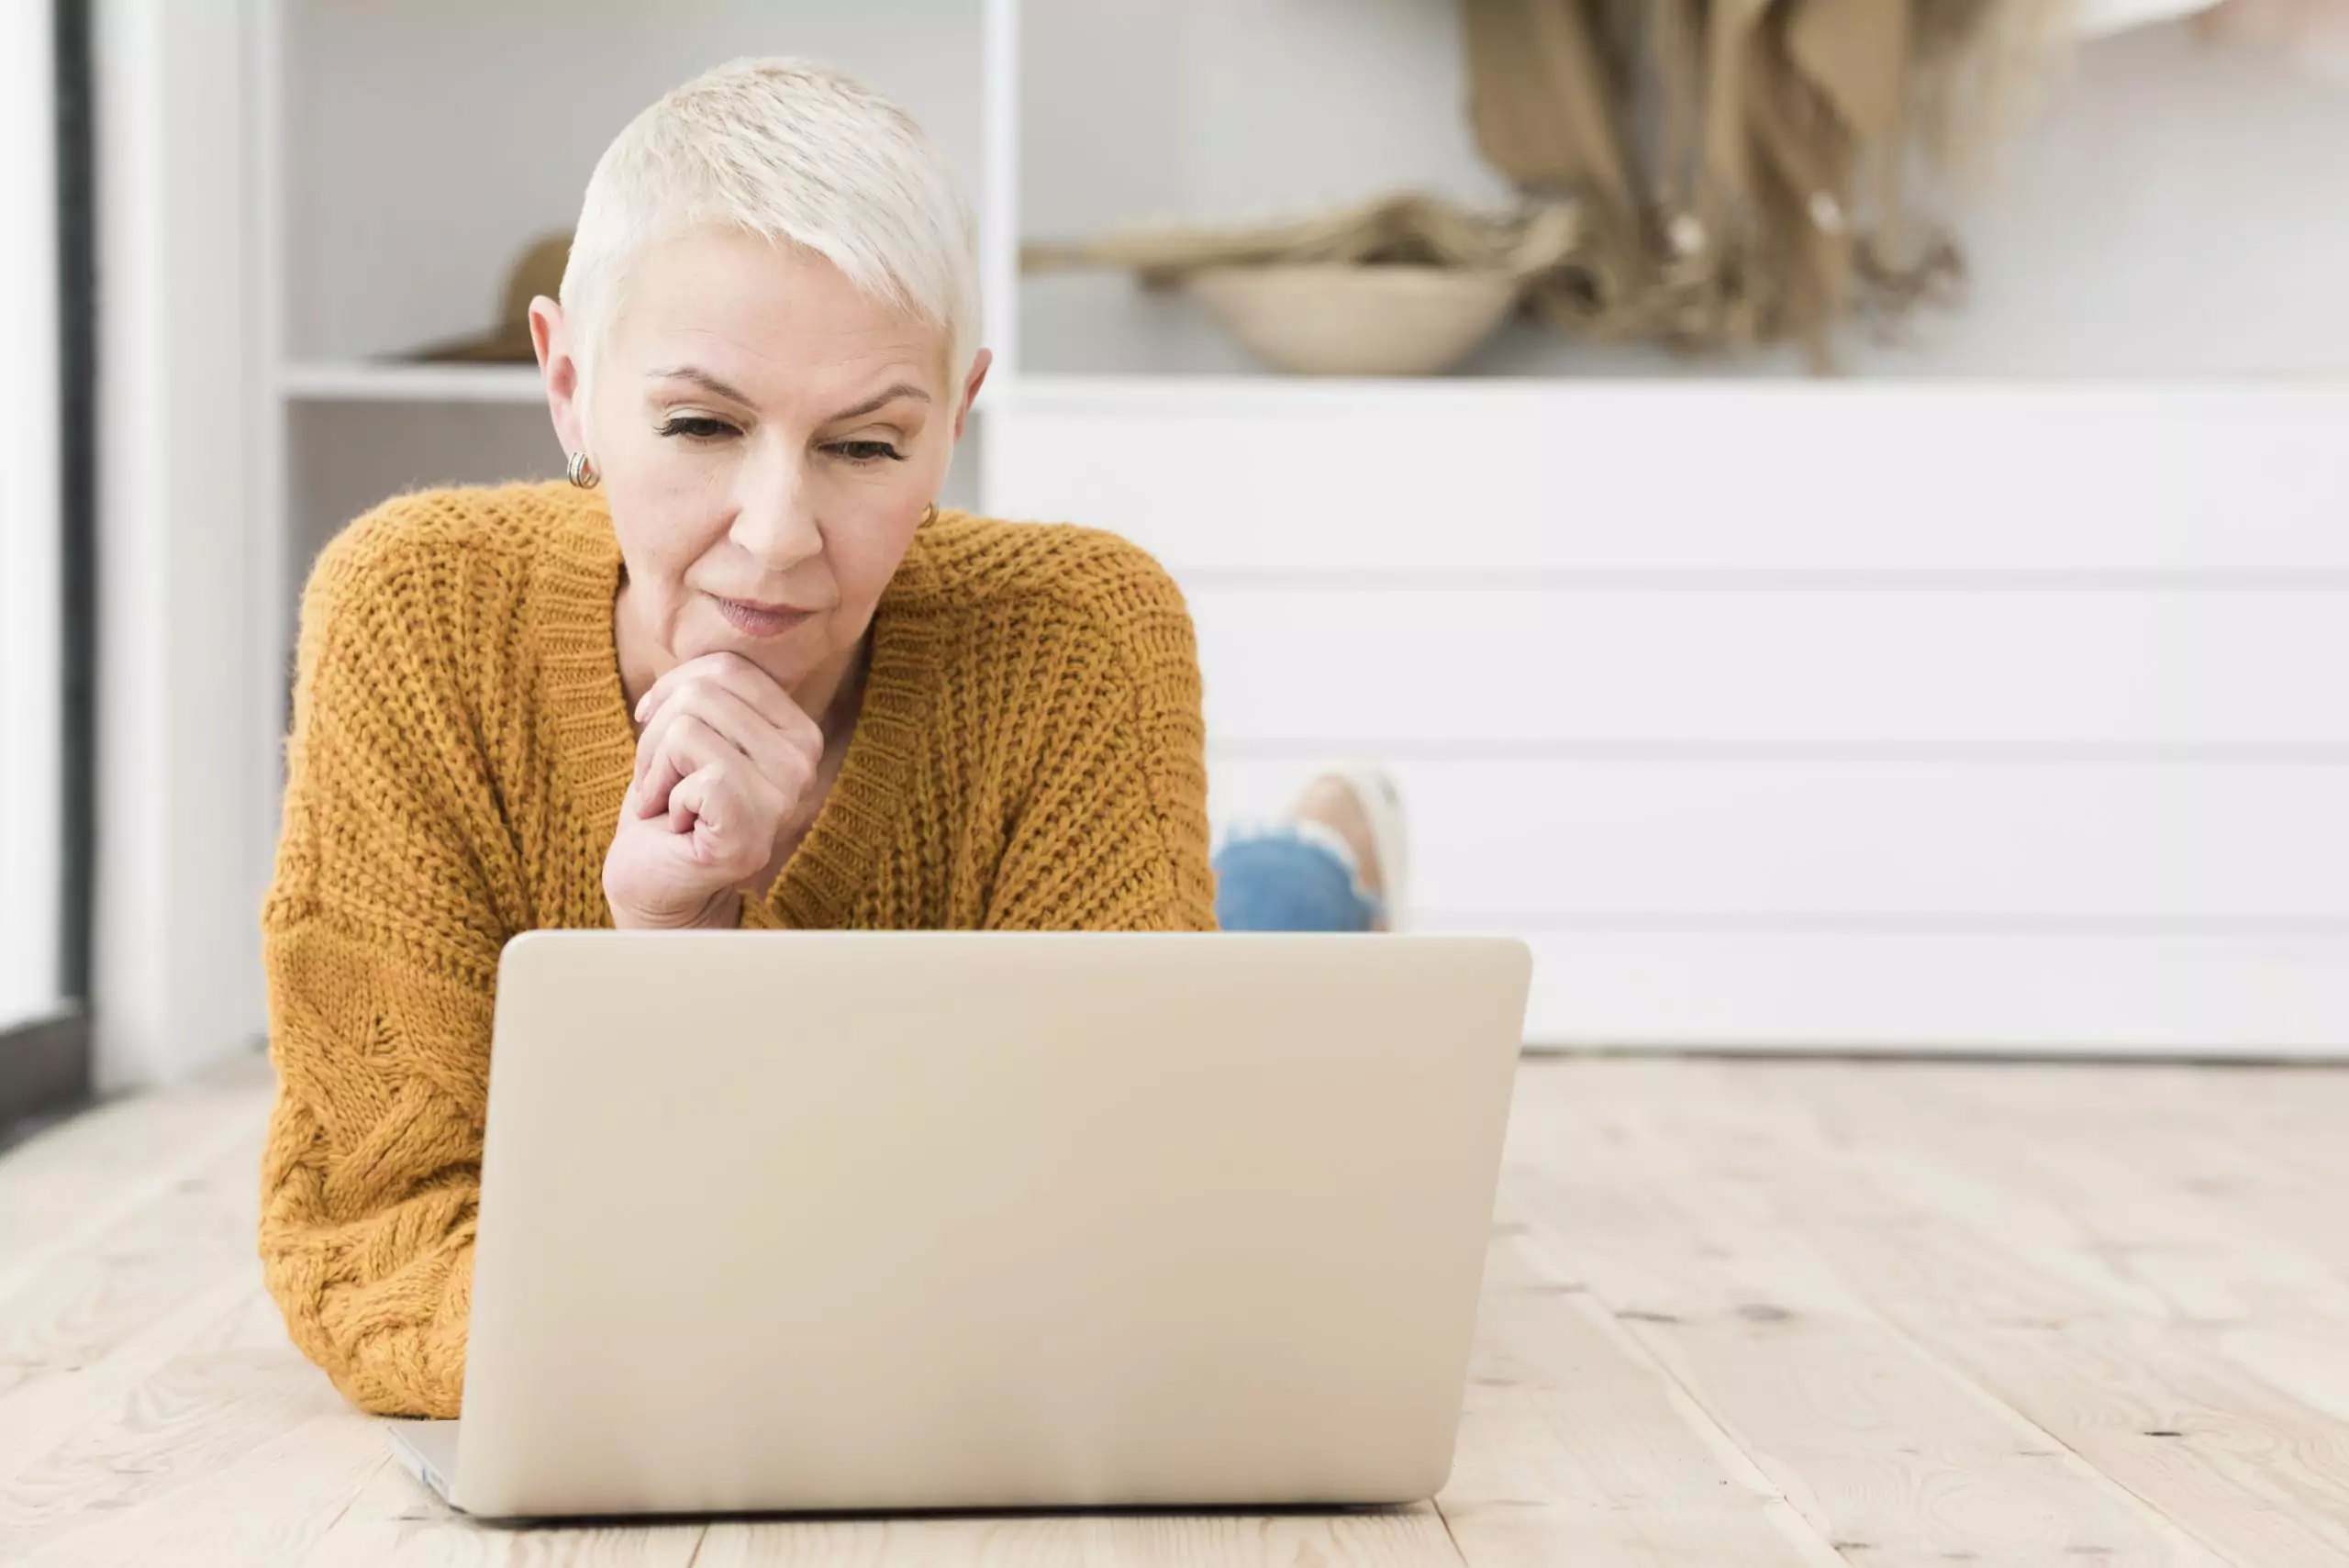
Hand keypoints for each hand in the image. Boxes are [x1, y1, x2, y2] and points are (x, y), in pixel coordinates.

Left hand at [602, 652, 823, 929]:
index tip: (662, 736)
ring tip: (669, 804)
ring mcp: (783, 801)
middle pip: (703, 691)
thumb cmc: (668, 805)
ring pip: (687, 725)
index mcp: (799, 733)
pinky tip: (677, 826)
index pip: (729, 668)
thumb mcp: (692, 732)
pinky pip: (691, 768)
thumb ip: (709, 693)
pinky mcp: (751, 831)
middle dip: (658, 733)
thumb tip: (692, 661)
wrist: (654, 882)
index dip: (675, 691)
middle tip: (663, 781)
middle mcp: (804, 764)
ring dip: (655, 767)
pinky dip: (661, 796)